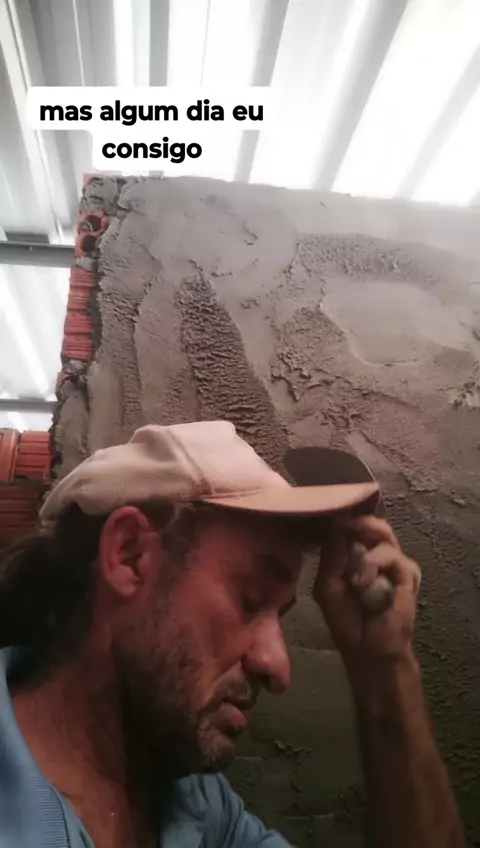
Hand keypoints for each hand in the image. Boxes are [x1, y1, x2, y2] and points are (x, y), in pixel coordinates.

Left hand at [313, 516, 420, 665]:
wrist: (368, 649)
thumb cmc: (345, 619)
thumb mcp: (327, 585)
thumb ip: (331, 556)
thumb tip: (337, 525)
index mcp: (358, 554)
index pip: (355, 526)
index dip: (345, 518)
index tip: (333, 514)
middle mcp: (378, 554)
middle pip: (374, 523)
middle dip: (359, 522)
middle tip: (346, 524)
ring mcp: (395, 563)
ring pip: (383, 535)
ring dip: (364, 557)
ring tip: (356, 581)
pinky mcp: (408, 574)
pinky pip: (393, 556)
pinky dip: (376, 566)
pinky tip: (367, 585)